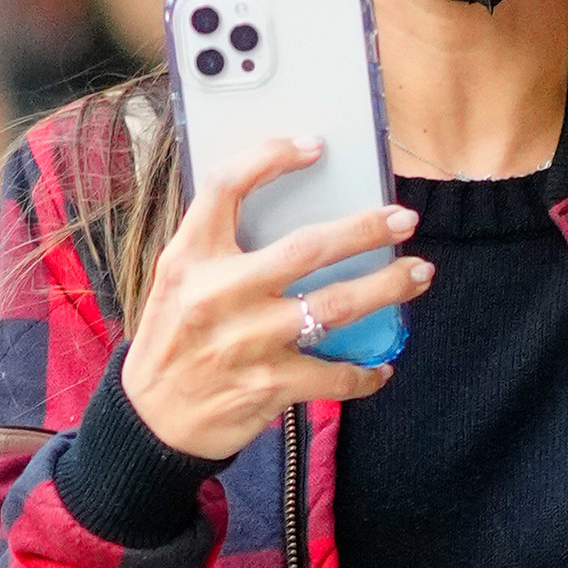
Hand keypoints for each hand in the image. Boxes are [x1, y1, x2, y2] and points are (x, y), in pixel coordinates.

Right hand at [120, 137, 431, 460]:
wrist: (150, 421)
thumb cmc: (176, 340)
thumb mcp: (178, 284)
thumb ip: (222, 250)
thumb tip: (302, 217)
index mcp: (188, 258)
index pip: (225, 187)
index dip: (269, 157)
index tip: (314, 146)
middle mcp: (215, 294)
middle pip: (306, 248)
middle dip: (366, 229)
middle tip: (405, 219)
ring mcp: (244, 342)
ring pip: (335, 305)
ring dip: (386, 288)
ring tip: (418, 274)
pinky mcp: (267, 385)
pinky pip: (335, 374)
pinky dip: (365, 372)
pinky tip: (382, 366)